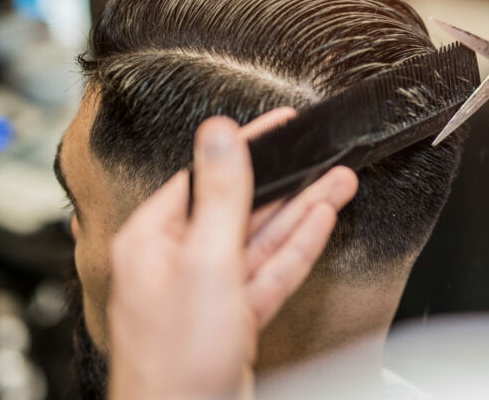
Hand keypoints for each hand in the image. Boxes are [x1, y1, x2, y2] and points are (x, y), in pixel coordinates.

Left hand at [107, 112, 358, 399]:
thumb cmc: (175, 361)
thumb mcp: (206, 262)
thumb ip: (221, 195)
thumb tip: (218, 134)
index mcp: (151, 241)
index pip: (203, 178)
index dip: (244, 149)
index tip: (275, 127)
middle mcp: (176, 264)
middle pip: (238, 210)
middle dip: (285, 184)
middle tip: (319, 156)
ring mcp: (208, 295)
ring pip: (261, 242)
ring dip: (301, 212)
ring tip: (337, 182)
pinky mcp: (235, 321)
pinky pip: (269, 274)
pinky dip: (296, 250)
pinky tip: (321, 223)